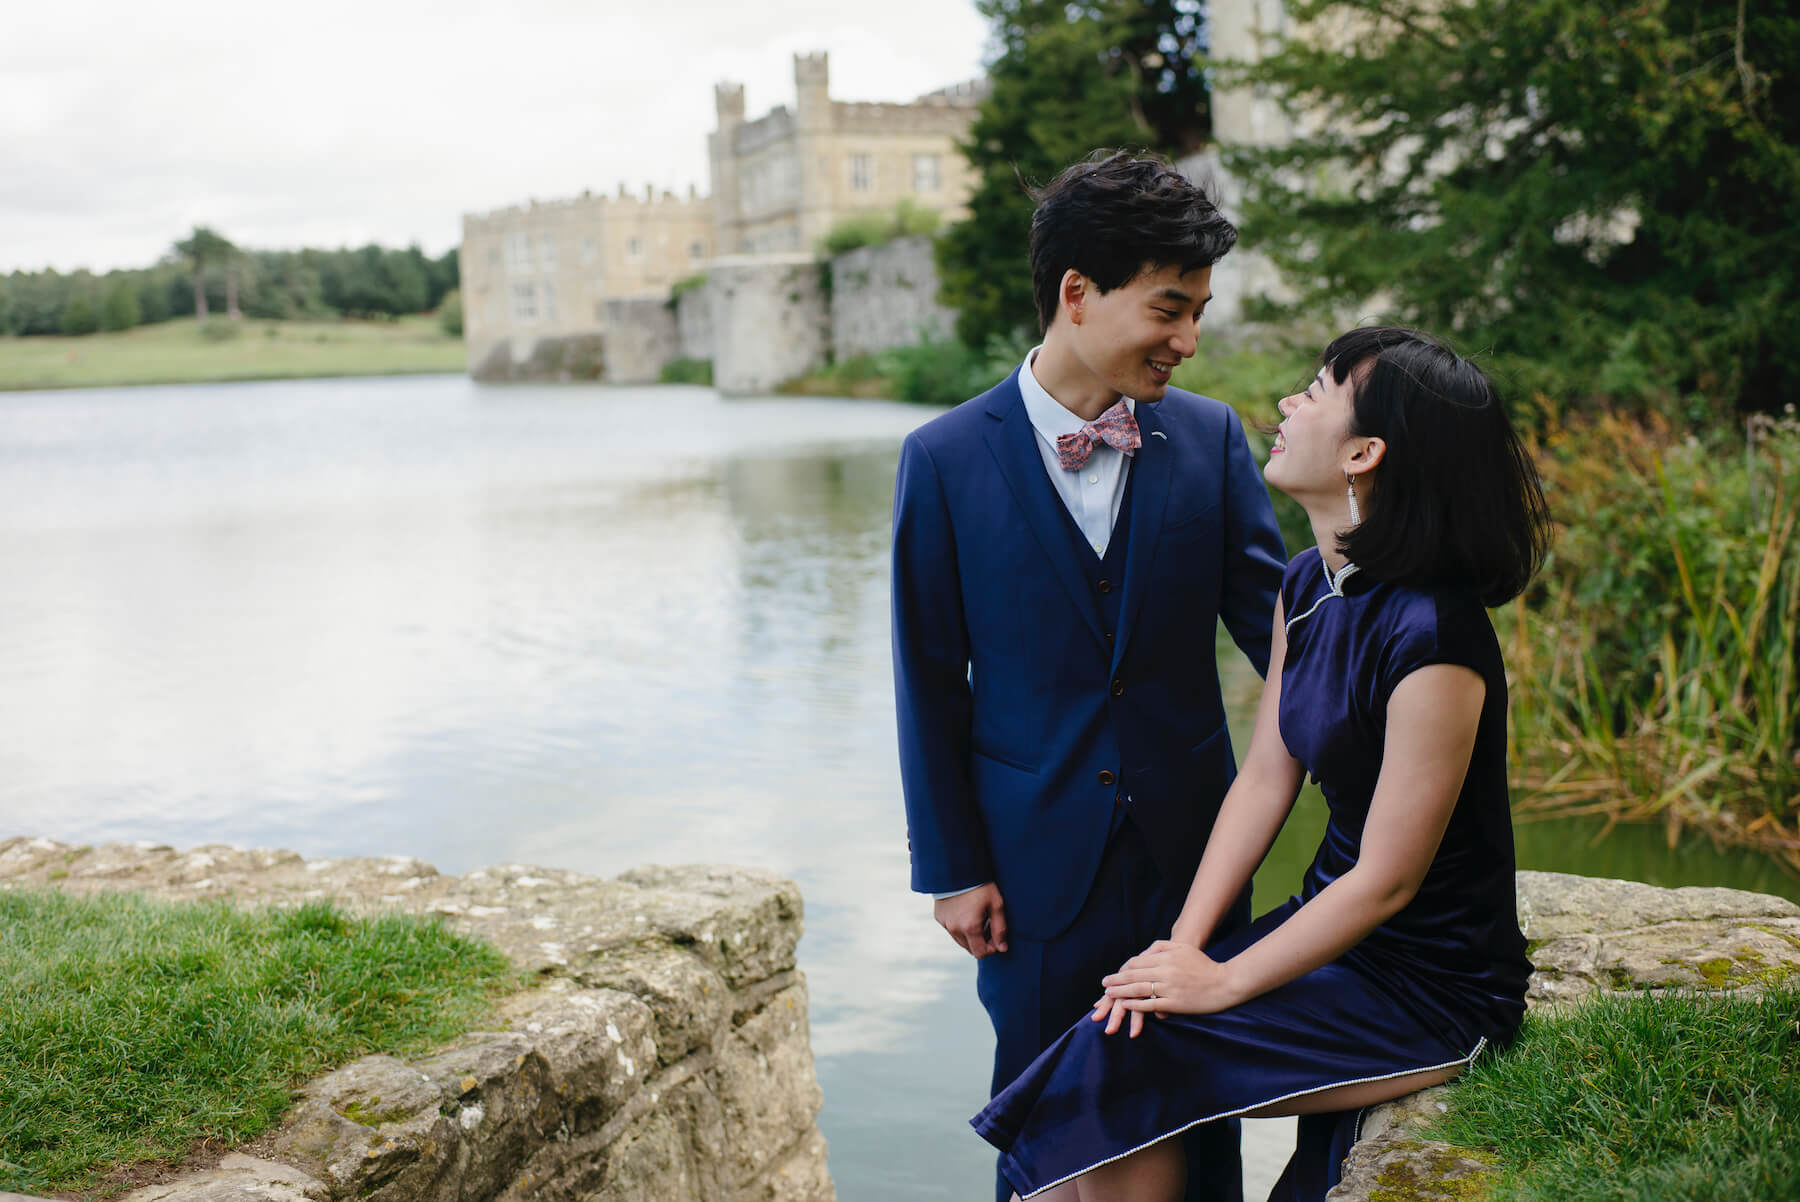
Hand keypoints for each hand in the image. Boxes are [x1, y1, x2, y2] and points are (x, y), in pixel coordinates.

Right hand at [934, 883, 1007, 958]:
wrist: (957, 868)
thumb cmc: (980, 885)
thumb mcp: (996, 904)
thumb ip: (1000, 929)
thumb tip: (1002, 948)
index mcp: (970, 927)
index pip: (980, 953)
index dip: (991, 949)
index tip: (996, 938)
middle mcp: (954, 929)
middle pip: (970, 948)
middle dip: (981, 942)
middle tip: (988, 925)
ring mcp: (945, 923)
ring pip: (960, 940)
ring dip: (970, 936)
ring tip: (978, 918)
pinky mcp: (939, 917)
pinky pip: (951, 929)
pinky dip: (959, 927)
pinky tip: (966, 912)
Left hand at [1097, 940, 1240, 1034]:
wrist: (1224, 983)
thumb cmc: (1204, 965)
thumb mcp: (1184, 948)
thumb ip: (1164, 946)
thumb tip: (1147, 949)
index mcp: (1166, 957)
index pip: (1137, 962)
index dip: (1123, 968)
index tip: (1116, 973)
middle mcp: (1165, 971)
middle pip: (1134, 975)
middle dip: (1116, 980)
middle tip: (1104, 984)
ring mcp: (1169, 988)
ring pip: (1138, 989)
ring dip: (1120, 992)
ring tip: (1109, 994)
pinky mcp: (1174, 1003)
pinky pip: (1150, 1004)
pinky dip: (1135, 1005)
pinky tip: (1126, 1005)